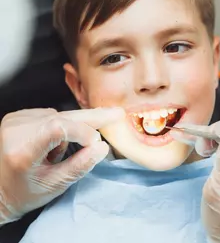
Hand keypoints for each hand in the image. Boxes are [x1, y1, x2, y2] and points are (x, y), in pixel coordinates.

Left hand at [0, 107, 124, 224]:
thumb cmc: (22, 192)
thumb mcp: (53, 185)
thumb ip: (79, 166)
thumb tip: (102, 148)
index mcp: (22, 149)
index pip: (59, 128)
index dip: (83, 132)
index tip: (97, 143)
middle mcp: (16, 129)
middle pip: (63, 116)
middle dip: (92, 117)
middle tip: (115, 114)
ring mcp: (16, 119)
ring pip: (61, 116)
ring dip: (72, 129)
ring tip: (61, 152)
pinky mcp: (19, 116)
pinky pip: (52, 116)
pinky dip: (62, 127)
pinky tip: (54, 143)